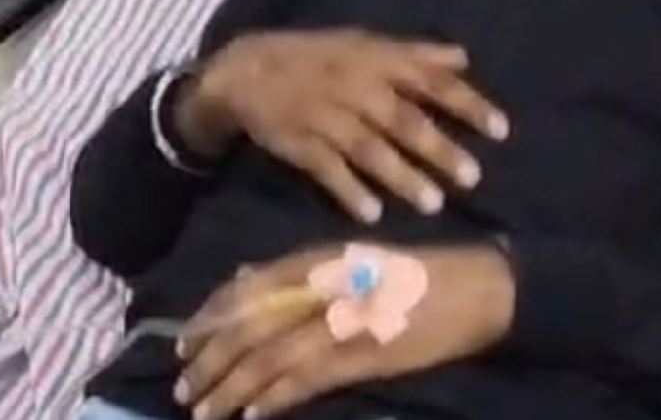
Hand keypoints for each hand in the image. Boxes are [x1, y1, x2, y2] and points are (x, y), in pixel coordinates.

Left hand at [175, 244, 514, 419]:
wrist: (476, 288)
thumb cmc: (416, 271)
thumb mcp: (354, 258)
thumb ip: (299, 268)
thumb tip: (243, 276)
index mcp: (321, 259)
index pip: (249, 288)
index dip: (211, 316)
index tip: (185, 342)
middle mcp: (325, 286)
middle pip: (251, 325)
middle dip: (212, 359)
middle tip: (184, 385)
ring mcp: (344, 322)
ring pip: (270, 357)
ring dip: (231, 387)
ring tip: (204, 410)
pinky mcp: (364, 356)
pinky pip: (306, 381)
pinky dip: (274, 399)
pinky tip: (251, 416)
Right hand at [176, 29, 508, 221]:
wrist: (248, 69)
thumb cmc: (318, 56)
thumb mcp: (366, 42)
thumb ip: (416, 53)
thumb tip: (464, 57)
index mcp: (377, 62)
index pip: (432, 82)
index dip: (468, 104)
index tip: (501, 131)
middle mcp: (357, 89)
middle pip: (404, 121)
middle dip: (439, 149)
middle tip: (472, 177)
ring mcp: (327, 117)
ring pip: (370, 150)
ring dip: (402, 177)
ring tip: (433, 204)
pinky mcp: (300, 144)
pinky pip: (328, 170)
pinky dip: (349, 191)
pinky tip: (372, 214)